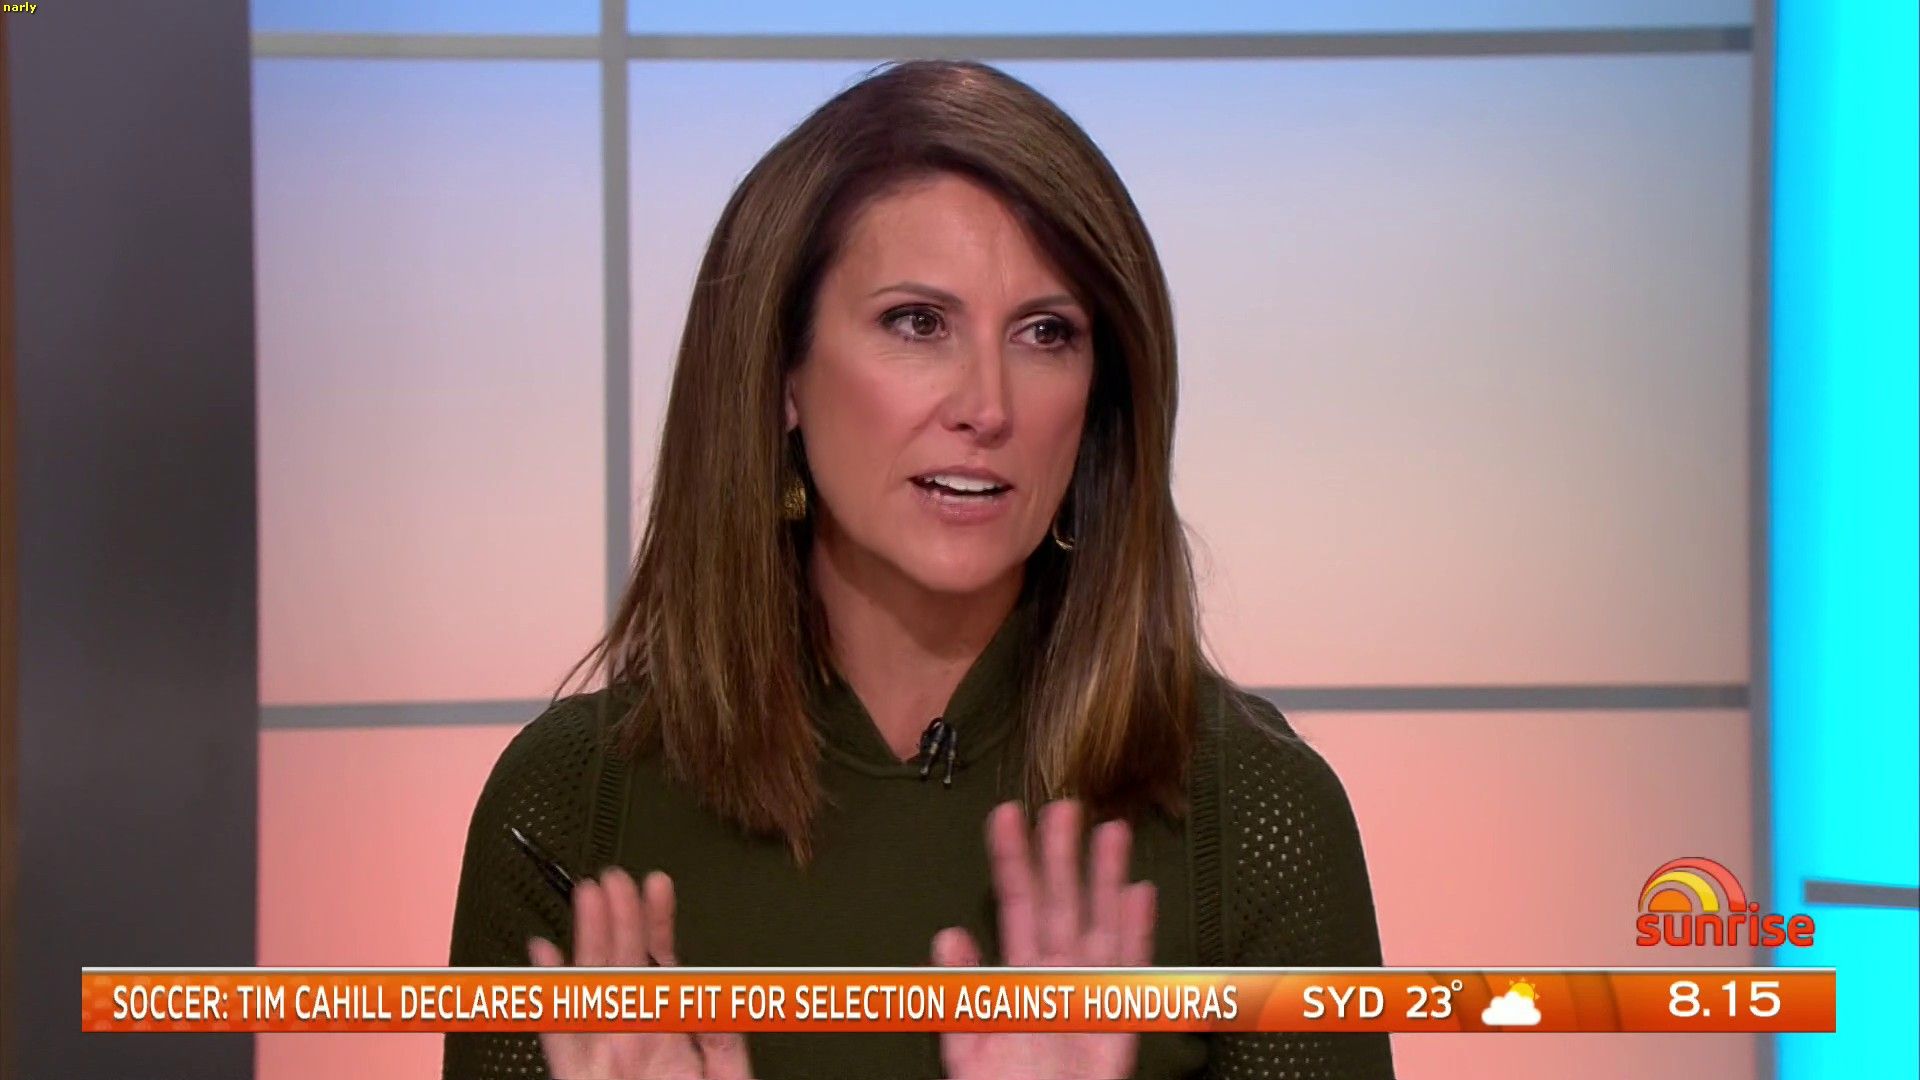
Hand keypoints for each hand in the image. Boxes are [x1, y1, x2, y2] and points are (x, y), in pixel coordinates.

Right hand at [529, 868, 751, 1079]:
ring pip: (592, 990)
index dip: (659, 924)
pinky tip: (543, 955)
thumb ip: (723, 1041)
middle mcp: (634, 1042)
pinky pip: (560, 1037)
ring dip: (588, 942)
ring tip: (588, 894)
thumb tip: (714, 993)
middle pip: (623, 969)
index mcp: (672, 1038)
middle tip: (613, 875)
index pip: (662, 968)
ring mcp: (603, 1060)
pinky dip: (550, 997)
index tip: (658, 883)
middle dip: (619, 920)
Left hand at [932, 800, 1156, 1079]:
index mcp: (1017, 980)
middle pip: (1061, 905)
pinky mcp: (1117, 1023)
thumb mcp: (966, 1051)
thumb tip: (948, 934)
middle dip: (1062, 856)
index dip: (1010, 861)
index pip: (1014, 906)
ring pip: (1099, 926)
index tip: (1004, 814)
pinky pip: (1128, 972)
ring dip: (1105, 880)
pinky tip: (1138, 892)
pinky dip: (1135, 932)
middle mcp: (1055, 978)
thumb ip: (958, 995)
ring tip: (1110, 830)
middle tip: (1063, 805)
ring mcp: (1089, 996)